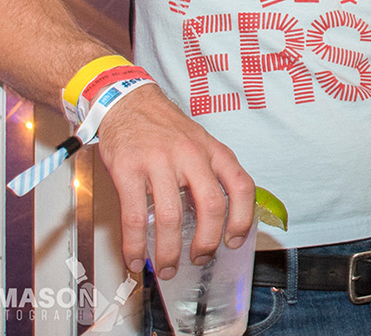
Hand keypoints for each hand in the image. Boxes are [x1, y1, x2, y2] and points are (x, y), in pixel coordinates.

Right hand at [95, 86, 256, 278]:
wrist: (128, 102)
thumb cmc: (165, 127)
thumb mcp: (199, 142)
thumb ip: (210, 173)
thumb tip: (216, 221)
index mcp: (213, 150)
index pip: (241, 186)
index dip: (242, 219)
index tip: (235, 241)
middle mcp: (191, 155)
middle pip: (211, 206)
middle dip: (207, 242)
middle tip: (199, 259)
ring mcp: (159, 161)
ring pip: (171, 217)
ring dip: (170, 251)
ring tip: (167, 267)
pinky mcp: (128, 169)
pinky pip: (134, 216)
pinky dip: (135, 245)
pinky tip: (136, 259)